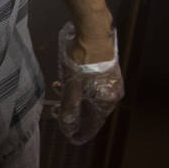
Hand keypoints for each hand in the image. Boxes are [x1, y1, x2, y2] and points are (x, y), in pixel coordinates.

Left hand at [53, 22, 123, 144]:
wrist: (92, 31)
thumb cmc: (83, 60)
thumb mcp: (72, 86)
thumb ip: (70, 107)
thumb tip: (67, 125)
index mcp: (107, 100)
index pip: (94, 123)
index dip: (80, 130)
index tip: (69, 136)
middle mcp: (112, 91)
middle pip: (91, 108)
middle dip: (72, 109)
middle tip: (56, 108)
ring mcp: (109, 79)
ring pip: (88, 93)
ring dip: (73, 94)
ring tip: (57, 87)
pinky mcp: (104, 67)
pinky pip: (89, 82)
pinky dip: (77, 84)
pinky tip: (65, 77)